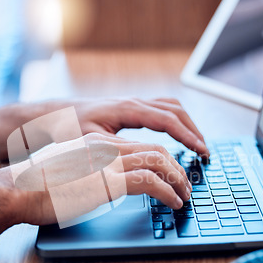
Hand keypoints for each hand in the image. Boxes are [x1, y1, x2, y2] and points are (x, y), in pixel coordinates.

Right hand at [5, 133, 191, 225]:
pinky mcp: (107, 180)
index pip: (139, 145)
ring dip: (177, 180)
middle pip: (154, 150)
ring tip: (184, 195)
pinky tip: (173, 203)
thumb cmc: (34, 187)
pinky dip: (168, 192)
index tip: (170, 174)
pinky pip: (150, 183)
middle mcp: (104, 146)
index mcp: (95, 142)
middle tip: (184, 185)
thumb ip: (87, 172)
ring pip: (158, 162)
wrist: (15, 190)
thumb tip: (100, 185)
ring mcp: (106, 161)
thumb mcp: (66, 172)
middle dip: (176, 168)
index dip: (162, 160)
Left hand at [75, 98, 208, 155]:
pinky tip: (178, 135)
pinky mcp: (132, 108)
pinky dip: (176, 121)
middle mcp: (134, 102)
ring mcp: (134, 103)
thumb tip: (145, 160)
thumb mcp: (93, 141)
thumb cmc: (71, 127)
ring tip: (198, 144)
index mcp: (128, 109)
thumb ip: (120, 148)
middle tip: (205, 152)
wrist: (57, 114)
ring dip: (187, 124)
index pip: (167, 120)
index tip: (201, 151)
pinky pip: (162, 109)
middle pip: (175, 111)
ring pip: (171, 107)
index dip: (187, 136)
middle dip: (194, 130)